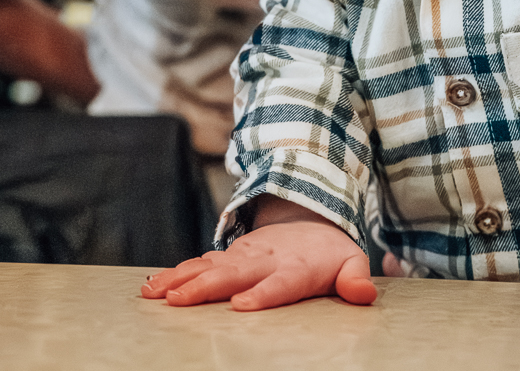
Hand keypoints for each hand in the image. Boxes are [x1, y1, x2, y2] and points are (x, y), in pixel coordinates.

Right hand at [141, 212, 375, 310]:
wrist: (310, 215)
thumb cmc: (329, 251)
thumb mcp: (350, 260)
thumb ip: (354, 278)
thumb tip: (366, 293)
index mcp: (296, 266)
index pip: (280, 282)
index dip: (263, 293)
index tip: (241, 306)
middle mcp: (264, 258)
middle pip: (234, 274)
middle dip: (205, 287)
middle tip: (178, 301)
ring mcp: (243, 255)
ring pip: (209, 267)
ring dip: (181, 279)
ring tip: (155, 293)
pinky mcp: (228, 256)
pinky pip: (199, 264)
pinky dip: (175, 273)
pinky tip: (153, 286)